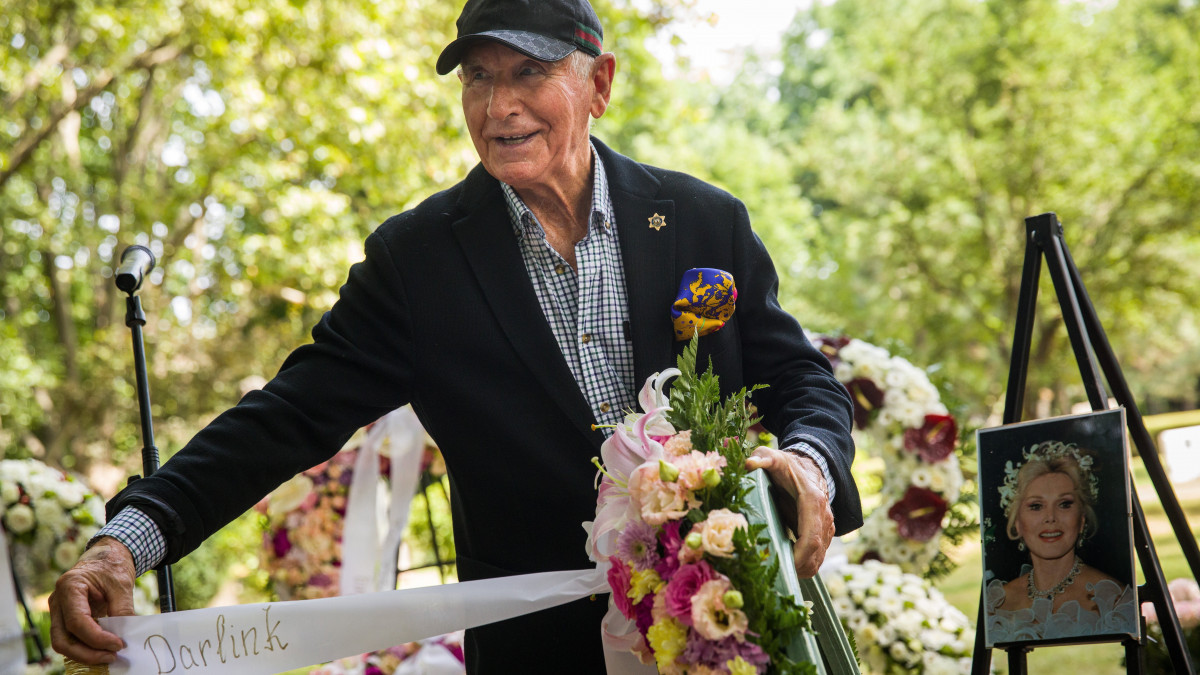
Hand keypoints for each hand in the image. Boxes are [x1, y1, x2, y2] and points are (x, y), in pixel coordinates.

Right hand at [49, 537, 135, 664]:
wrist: (106, 556)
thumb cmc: (112, 566)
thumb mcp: (122, 584)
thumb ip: (122, 609)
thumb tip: (126, 635)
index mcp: (70, 586)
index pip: (77, 621)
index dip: (97, 638)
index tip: (118, 644)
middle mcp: (58, 601)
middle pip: (62, 639)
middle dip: (87, 653)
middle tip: (112, 656)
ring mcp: (58, 610)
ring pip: (63, 643)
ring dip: (85, 654)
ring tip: (109, 655)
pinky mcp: (64, 618)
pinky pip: (70, 639)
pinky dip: (85, 648)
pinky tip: (103, 650)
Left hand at [745, 446, 834, 578]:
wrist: (809, 466)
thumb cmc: (788, 465)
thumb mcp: (774, 458)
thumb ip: (763, 458)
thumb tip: (750, 463)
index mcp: (813, 502)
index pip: (811, 537)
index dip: (799, 556)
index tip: (781, 565)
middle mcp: (825, 518)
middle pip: (816, 554)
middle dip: (796, 568)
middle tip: (771, 574)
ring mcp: (826, 528)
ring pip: (818, 560)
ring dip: (799, 570)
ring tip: (775, 573)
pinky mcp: (822, 535)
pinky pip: (816, 558)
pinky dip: (802, 566)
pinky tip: (783, 566)